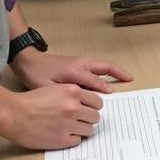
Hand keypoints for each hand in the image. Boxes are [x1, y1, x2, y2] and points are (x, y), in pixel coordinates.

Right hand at [2, 82, 104, 149]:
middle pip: (95, 117)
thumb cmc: (30, 101)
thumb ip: (73, 94)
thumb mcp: (55, 89)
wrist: (13, 114)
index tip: (88, 110)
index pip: (98, 102)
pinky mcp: (61, 139)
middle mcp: (74, 107)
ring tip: (71, 129)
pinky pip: (77, 141)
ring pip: (89, 130)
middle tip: (80, 121)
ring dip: (82, 130)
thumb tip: (86, 103)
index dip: (93, 107)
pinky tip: (62, 135)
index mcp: (73, 92)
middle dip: (88, 119)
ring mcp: (68, 124)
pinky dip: (72, 139)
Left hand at [10, 49, 132, 92]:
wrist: (28, 60)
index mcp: (74, 71)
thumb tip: (81, 100)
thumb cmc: (35, 75)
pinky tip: (110, 75)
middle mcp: (81, 64)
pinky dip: (107, 68)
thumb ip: (64, 93)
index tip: (111, 94)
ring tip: (126, 76)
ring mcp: (80, 61)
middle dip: (118, 72)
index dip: (103, 88)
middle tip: (130, 78)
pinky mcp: (78, 61)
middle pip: (104, 66)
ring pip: (102, 64)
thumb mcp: (47, 87)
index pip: (94, 81)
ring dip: (115, 70)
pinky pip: (97, 64)